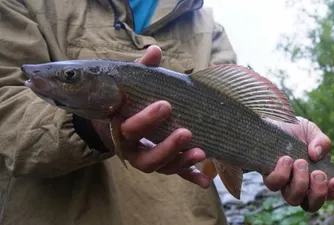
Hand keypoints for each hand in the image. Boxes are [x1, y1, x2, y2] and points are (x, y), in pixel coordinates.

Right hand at [93, 45, 210, 188]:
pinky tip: (205, 182)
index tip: (166, 104)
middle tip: (186, 131)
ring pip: (162, 168)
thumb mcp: (132, 85)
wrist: (115, 122)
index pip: (130, 129)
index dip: (147, 120)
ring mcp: (147, 159)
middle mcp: (132, 150)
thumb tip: (155, 50)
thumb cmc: (127, 101)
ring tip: (201, 152)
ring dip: (181, 162)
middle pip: (146, 157)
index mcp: (121, 129)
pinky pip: (175, 174)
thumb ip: (143, 71)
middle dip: (167, 146)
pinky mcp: (162, 164)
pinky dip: (190, 177)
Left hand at [263, 117, 333, 211]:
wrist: (271, 122)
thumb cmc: (294, 130)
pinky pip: (274, 184)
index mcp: (315, 176)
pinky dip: (282, 174)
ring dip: (300, 184)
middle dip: (318, 192)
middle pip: (311, 205)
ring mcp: (284, 183)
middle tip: (317, 173)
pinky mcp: (268, 176)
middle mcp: (300, 184)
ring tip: (300, 163)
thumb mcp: (311, 131)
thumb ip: (321, 141)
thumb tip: (317, 154)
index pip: (328, 194)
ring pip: (292, 199)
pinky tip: (285, 159)